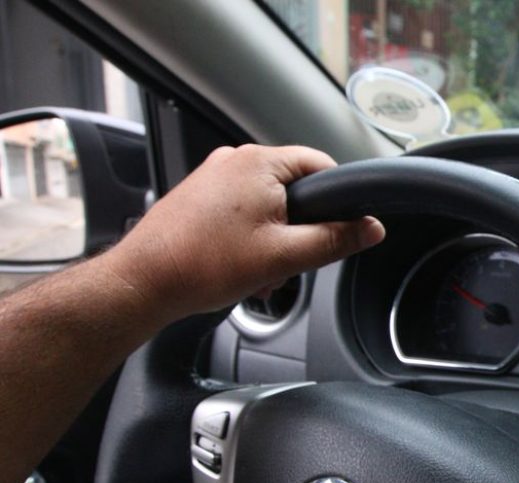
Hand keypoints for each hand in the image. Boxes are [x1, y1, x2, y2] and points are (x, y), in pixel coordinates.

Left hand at [101, 144, 384, 319]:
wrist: (144, 283)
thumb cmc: (201, 264)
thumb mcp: (285, 256)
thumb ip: (335, 240)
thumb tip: (371, 228)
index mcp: (258, 162)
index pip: (322, 166)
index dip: (338, 201)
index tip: (340, 230)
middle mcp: (234, 161)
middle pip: (296, 189)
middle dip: (301, 229)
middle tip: (288, 262)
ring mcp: (214, 178)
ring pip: (270, 205)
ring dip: (275, 239)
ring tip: (258, 271)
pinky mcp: (200, 197)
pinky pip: (243, 212)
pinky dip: (251, 239)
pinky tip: (241, 267)